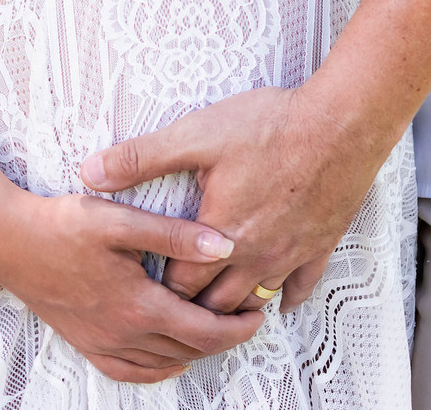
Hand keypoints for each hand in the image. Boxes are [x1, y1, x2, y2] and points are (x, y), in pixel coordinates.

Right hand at [0, 189, 263, 382]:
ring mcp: (103, 344)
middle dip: (224, 337)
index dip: (237, 326)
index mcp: (139, 305)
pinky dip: (158, 367)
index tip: (258, 311)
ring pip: (164, 362)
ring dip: (195, 350)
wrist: (10, 244)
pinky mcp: (86, 344)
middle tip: (247, 316)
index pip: (204, 330)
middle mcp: (124, 334)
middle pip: (189, 349)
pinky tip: (167, 354)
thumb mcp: (121, 219)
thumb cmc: (64, 225)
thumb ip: (175, 235)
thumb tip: (223, 245)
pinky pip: (131, 371)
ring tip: (216, 327)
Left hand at [80, 86, 378, 315]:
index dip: (158, 287)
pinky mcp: (320, 244)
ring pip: (256, 301)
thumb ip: (141, 157)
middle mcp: (254, 255)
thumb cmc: (269, 125)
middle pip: (216, 303)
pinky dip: (285, 296)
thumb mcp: (196, 134)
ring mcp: (291, 254)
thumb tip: (90, 173)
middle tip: (177, 303)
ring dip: (234, 306)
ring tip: (217, 306)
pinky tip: (277, 297)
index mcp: (219, 235)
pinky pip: (301, 287)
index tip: (145, 284)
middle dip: (194, 307)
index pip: (179, 285)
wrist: (340, 124)